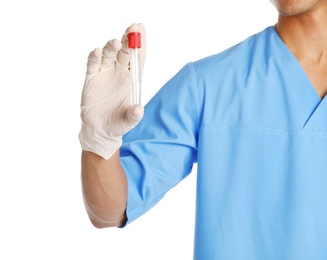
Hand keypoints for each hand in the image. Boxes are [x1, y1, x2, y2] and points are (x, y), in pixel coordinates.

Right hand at [79, 23, 145, 158]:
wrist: (100, 130)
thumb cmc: (118, 124)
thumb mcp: (128, 121)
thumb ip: (134, 116)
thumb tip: (138, 109)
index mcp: (132, 79)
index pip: (138, 59)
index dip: (140, 45)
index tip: (142, 30)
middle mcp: (119, 73)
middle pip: (125, 52)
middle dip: (129, 40)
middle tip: (132, 28)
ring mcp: (105, 73)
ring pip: (109, 54)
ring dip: (112, 47)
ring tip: (116, 43)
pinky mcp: (91, 78)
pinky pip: (92, 64)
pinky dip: (94, 57)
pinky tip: (96, 52)